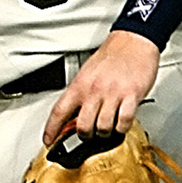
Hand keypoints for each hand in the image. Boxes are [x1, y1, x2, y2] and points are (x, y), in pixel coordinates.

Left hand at [42, 31, 161, 143]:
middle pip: (83, 126)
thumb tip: (72, 114)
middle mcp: (94, 90)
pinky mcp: (132, 96)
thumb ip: (80, 94)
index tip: (48, 141)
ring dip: (105, 134)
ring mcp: (113, 94)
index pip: (59, 112)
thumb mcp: (87, 73)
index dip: (51, 129)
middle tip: (89, 135)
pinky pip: (124, 122)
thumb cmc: (111, 56)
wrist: (133, 41)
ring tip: (107, 128)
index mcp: (79, 85)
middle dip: (85, 136)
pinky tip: (121, 124)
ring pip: (103, 128)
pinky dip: (122, 128)